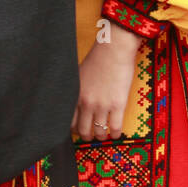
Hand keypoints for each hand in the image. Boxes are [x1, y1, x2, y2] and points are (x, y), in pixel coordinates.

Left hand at [72, 21, 141, 139]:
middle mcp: (86, 103)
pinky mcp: (118, 105)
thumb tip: (72, 102)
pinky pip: (115, 127)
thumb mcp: (78, 76)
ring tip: (103, 136)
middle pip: (83, 130)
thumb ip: (75, 91)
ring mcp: (102, 105)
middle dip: (87, 136)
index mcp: (75, 96)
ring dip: (101, 137)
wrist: (114, 50)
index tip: (78, 131)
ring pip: (99, 132)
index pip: (69, 122)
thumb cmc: (97, 59)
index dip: (74, 130)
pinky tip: (115, 134)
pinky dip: (115, 134)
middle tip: (90, 136)